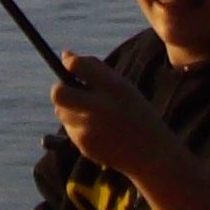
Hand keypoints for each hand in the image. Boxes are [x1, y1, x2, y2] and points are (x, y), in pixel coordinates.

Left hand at [52, 52, 171, 177]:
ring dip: (69, 108)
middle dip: (59, 88)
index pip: (78, 66)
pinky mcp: (84, 145)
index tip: (69, 64)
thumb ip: (95, 69)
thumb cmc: (135, 114)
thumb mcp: (123, 87)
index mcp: (114, 87)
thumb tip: (65, 55)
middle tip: (69, 90)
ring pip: (61, 110)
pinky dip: (78, 126)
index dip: (70, 63)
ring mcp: (90, 128)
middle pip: (58, 92)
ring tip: (92, 114)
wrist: (151, 154)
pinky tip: (98, 131)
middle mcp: (100, 107)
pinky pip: (69, 128)